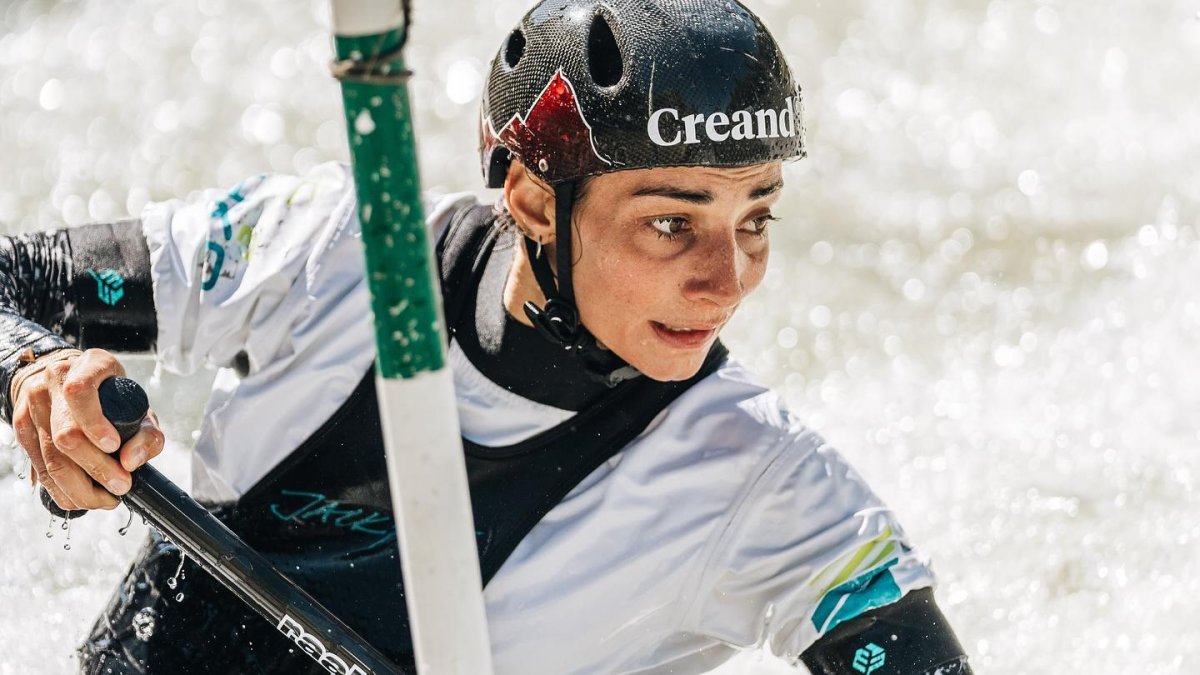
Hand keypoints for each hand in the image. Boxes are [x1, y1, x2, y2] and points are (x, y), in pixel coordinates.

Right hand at [9, 348, 163, 510]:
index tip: (114, 445)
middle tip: (122, 486)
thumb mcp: (138, 404)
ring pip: (51, 457)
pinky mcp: (21, 426)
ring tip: (107, 499)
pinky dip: (63, 490)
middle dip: (97, 468)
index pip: (80, 391)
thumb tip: (131, 463)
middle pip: (66, 435)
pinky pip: (40, 467)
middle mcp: (55, 381)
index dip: (94, 422)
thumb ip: (147, 433)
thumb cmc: (111, 395)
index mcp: (90, 365)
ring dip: (81, 488)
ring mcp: (33, 404)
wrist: (66, 377)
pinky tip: (84, 499)